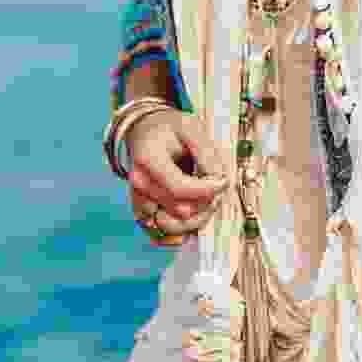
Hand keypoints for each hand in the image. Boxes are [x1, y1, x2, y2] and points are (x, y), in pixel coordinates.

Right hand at [125, 109, 230, 245]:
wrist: (146, 131)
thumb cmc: (170, 128)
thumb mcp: (193, 127)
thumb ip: (207, 154)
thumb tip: (219, 180)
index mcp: (148, 159)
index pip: (179, 188)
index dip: (207, 189)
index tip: (223, 180)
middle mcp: (139, 183)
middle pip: (179, 210)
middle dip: (206, 201)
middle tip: (217, 185)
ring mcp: (139, 199)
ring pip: (171, 227)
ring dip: (197, 218)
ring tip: (208, 200)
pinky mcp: (142, 210)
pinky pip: (159, 234)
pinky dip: (180, 230)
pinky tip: (195, 215)